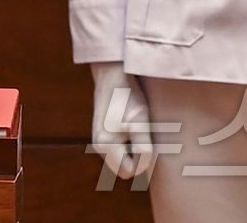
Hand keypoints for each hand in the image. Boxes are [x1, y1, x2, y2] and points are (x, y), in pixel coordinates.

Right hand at [90, 62, 152, 179]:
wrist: (112, 74)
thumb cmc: (127, 97)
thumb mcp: (140, 123)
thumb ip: (143, 149)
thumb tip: (142, 169)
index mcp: (105, 145)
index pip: (128, 172)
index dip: (143, 162)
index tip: (148, 141)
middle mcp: (98, 145)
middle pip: (124, 167)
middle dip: (137, 157)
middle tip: (145, 135)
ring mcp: (99, 138)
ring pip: (122, 157)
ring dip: (133, 149)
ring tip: (139, 128)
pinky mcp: (102, 131)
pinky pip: (119, 147)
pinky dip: (128, 141)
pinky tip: (133, 124)